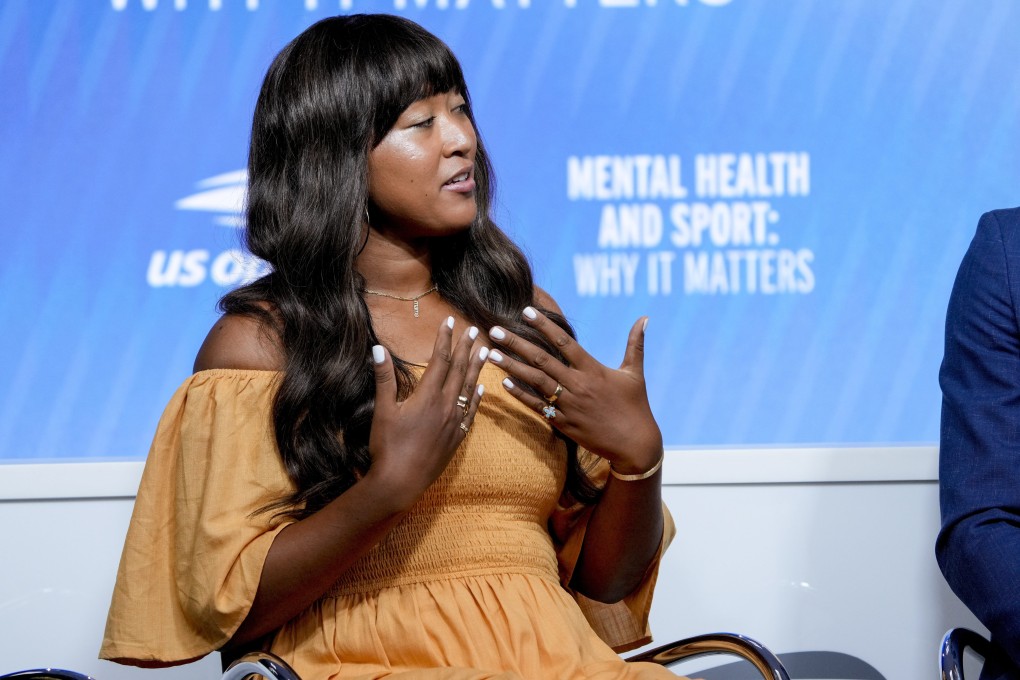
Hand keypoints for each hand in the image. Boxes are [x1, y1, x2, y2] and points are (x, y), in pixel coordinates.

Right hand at [367, 316, 487, 505]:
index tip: (450, 322)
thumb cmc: (387, 446)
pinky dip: (477, 398)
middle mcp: (445, 406)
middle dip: (466, 348)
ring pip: (469, 389)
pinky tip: (482, 390)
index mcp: (427, 396)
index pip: (439, 360)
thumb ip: (384, 378)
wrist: (401, 482)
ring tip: (484, 351)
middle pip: (459, 370)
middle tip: (473, 330)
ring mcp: (454, 422)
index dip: (445, 339)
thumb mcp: (383, 410)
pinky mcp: (457, 438)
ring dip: (476, 369)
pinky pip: (471, 413)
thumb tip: (379, 349)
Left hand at [487, 308, 661, 473]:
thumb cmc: (636, 406)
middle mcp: (578, 385)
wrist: (635, 445)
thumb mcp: (635, 373)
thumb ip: (635, 344)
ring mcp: (569, 405)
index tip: (526, 311)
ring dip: (511, 366)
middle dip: (516, 343)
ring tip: (491, 353)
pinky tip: (503, 383)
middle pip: (542, 359)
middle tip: (494, 330)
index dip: (544, 325)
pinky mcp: (563, 423)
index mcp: (593, 370)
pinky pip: (538, 406)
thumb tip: (645, 317)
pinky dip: (520, 394)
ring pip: (534, 381)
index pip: (564, 342)